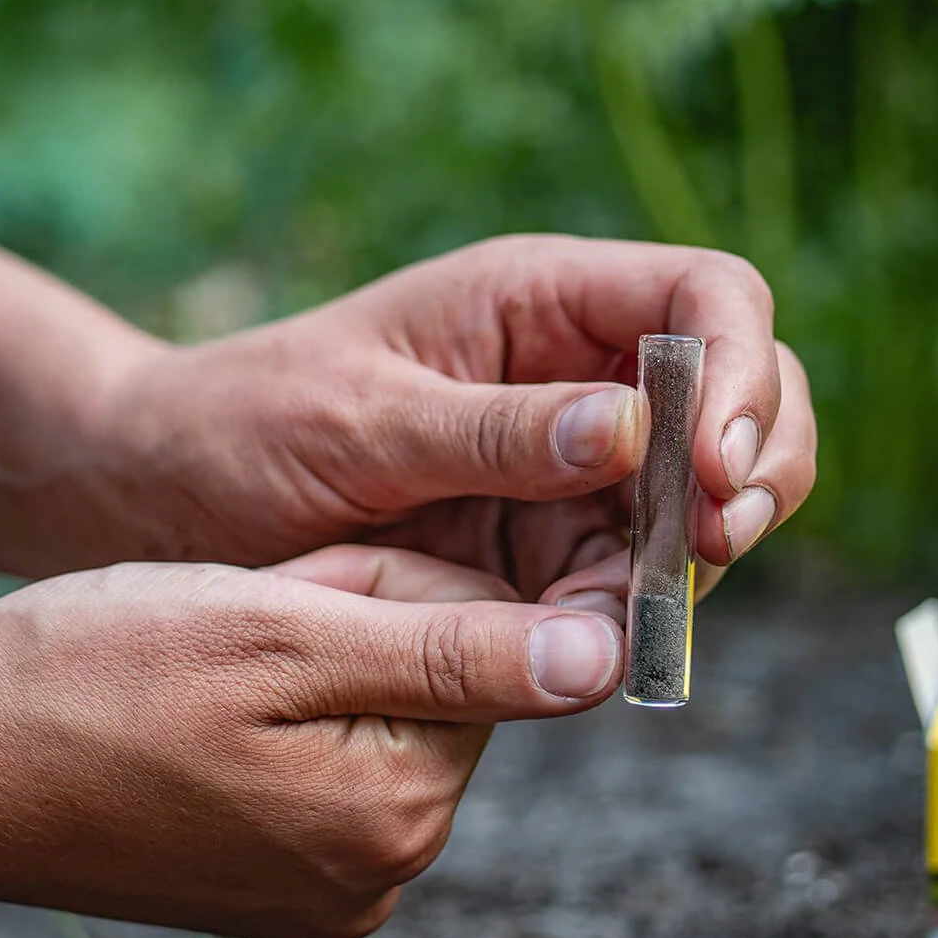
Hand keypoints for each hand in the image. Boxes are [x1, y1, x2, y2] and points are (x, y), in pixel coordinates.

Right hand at [0, 547, 620, 937]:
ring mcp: (338, 885)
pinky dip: (299, 711)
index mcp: (399, 808)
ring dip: (330, 662)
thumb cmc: (102, 674)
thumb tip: (607, 662)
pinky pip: (343, 762)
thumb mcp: (292, 633)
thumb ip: (461, 652)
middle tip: (262, 617)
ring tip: (231, 665)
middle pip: (444, 685)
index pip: (489, 646)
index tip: (315, 585)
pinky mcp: (294, 880)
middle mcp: (388, 867)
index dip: (402, 584)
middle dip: (369, 623)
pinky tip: (223, 709)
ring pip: (393, 714)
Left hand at [101, 235, 815, 613]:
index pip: (707, 298)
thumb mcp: (360, 418)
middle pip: (739, 398)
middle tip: (719, 540)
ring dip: (700, 555)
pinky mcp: (552, 546)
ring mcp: (575, 468)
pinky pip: (631, 574)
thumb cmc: (250, 424)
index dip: (742, 370)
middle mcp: (581, 377)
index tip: (717, 465)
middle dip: (757, 466)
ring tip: (649, 608)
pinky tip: (607, 639)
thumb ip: (493, 431)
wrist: (180, 501)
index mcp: (542, 300)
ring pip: (702, 500)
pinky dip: (639, 608)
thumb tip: (629, 432)